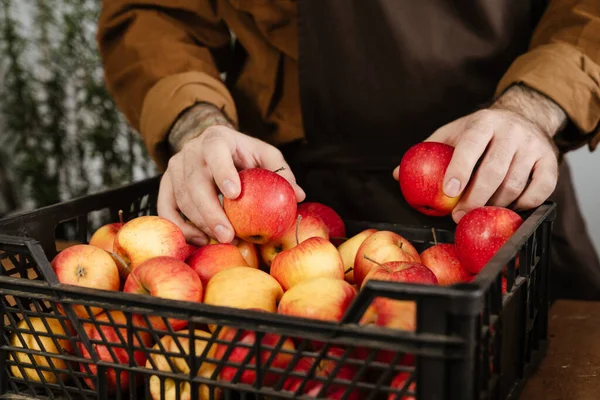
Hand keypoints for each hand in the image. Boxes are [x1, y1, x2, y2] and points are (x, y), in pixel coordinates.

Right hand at [158, 104, 305, 245]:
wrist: (213, 147)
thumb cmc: (244, 154)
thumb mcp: (265, 155)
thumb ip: (281, 173)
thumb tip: (299, 195)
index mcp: (216, 138)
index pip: (216, 151)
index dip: (223, 172)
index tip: (234, 194)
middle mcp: (191, 150)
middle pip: (195, 182)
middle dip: (211, 212)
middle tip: (228, 235)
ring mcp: (175, 166)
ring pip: (182, 198)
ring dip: (200, 223)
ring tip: (220, 240)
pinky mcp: (166, 183)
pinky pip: (166, 208)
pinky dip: (181, 226)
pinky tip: (199, 240)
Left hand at [395, 85, 566, 222]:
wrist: (523, 116)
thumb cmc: (478, 132)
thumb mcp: (452, 133)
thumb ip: (428, 152)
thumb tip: (398, 175)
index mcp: (483, 122)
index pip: (471, 146)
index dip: (459, 170)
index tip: (447, 192)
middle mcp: (511, 131)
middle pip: (493, 171)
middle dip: (474, 199)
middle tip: (458, 216)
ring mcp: (534, 146)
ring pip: (514, 184)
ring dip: (494, 205)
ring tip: (478, 214)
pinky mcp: (551, 161)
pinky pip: (540, 191)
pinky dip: (523, 205)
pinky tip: (506, 208)